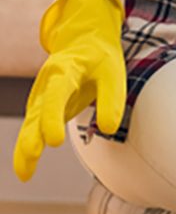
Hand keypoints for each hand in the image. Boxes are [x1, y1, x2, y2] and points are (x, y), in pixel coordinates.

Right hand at [13, 0, 125, 180]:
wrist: (85, 41)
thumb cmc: (100, 57)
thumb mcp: (113, 70)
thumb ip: (111, 98)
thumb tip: (108, 128)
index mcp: (66, 70)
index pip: (56, 94)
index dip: (52, 118)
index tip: (53, 141)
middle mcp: (47, 85)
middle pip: (38, 112)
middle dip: (33, 134)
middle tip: (33, 154)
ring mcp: (42, 97)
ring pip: (31, 123)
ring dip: (26, 146)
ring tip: (25, 173)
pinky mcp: (43, 108)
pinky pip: (33, 129)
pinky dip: (27, 148)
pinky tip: (25, 170)